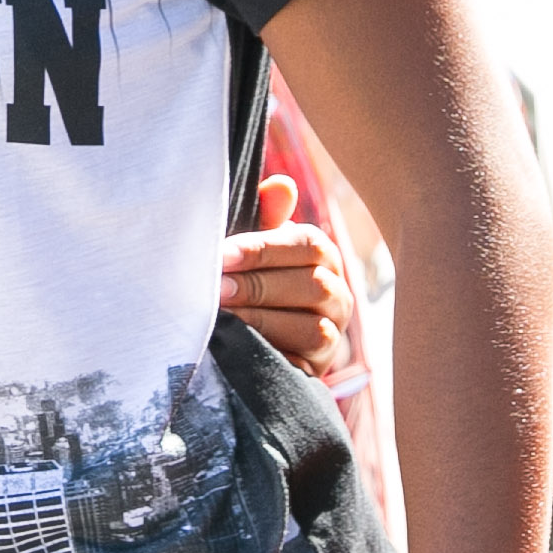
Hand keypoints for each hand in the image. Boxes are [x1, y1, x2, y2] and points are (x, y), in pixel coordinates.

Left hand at [218, 175, 354, 380]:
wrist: (248, 338)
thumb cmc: (245, 278)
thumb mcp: (251, 248)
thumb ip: (263, 218)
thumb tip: (281, 185)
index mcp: (321, 256)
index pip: (306, 244)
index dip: (263, 249)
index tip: (221, 255)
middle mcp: (336, 293)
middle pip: (312, 285)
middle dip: (258, 287)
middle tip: (215, 290)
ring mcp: (332, 333)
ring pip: (311, 327)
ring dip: (262, 321)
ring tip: (222, 318)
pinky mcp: (318, 367)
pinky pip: (303, 363)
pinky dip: (271, 354)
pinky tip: (237, 349)